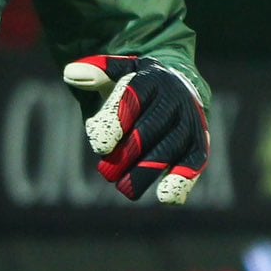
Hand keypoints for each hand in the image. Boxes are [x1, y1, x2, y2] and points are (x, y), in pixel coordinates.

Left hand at [62, 54, 208, 204]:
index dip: (117, 122)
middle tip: (106, 174)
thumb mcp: (116, 72)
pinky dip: (183, 180)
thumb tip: (71, 74)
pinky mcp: (198, 142)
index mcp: (151, 78)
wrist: (177, 85)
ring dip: (148, 171)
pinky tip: (166, 199)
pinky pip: (195, 160)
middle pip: (151, 128)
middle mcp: (175, 98)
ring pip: (172, 147)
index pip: (133, 98)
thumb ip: (94, 73)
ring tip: (126, 191)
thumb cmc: (136, 84)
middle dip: (128, 153)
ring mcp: (190, 120)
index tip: (100, 146)